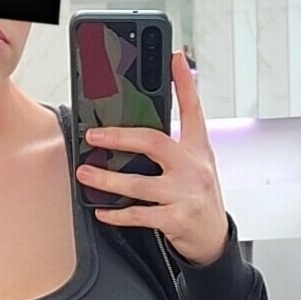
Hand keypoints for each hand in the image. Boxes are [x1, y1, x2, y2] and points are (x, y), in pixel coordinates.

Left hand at [75, 50, 229, 266]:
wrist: (214, 240)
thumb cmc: (199, 198)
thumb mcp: (198, 165)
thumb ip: (176, 145)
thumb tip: (138, 130)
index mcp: (199, 150)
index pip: (194, 110)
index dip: (185, 83)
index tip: (174, 59)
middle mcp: (194, 169)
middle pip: (154, 142)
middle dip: (119, 137)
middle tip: (93, 136)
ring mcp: (185, 195)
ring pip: (139, 184)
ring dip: (107, 179)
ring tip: (85, 173)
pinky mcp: (176, 219)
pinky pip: (139, 215)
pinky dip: (117, 214)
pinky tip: (102, 211)